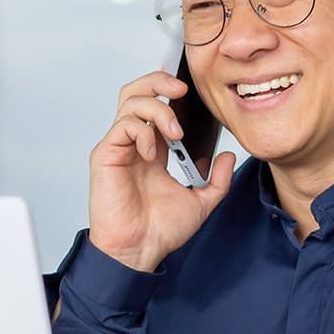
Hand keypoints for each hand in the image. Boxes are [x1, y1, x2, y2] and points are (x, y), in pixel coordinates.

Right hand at [88, 71, 236, 272]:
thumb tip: (227, 156)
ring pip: (130, 102)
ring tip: (176, 132)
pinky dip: (142, 131)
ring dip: (158, 109)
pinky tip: (154, 152)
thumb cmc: (160, 231)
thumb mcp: (201, 202)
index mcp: (153, 149)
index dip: (168, 89)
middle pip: (137, 92)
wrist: (139, 252)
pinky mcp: (106, 156)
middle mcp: (134, 144)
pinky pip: (123, 126)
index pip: (156, 104)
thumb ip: (217, 180)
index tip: (191, 88)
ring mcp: (118, 147)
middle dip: (159, 81)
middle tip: (182, 90)